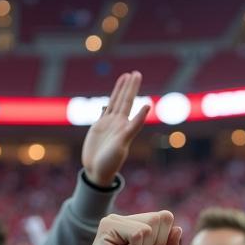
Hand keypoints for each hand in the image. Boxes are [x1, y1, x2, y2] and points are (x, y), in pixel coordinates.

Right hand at [80, 211, 182, 244]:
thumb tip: (177, 228)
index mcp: (140, 225)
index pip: (166, 217)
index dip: (165, 240)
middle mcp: (128, 219)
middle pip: (160, 218)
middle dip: (156, 244)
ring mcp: (116, 220)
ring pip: (150, 225)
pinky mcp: (108, 225)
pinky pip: (137, 232)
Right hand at [81, 71, 150, 186]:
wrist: (97, 172)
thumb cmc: (111, 161)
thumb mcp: (123, 142)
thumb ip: (134, 125)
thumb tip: (147, 106)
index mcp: (124, 125)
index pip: (128, 101)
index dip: (132, 88)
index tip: (136, 75)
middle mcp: (118, 123)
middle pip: (124, 99)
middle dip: (129, 86)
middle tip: (135, 72)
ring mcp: (109, 125)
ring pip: (115, 103)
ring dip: (120, 91)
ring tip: (125, 78)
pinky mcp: (99, 128)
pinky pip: (105, 112)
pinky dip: (108, 105)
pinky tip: (111, 100)